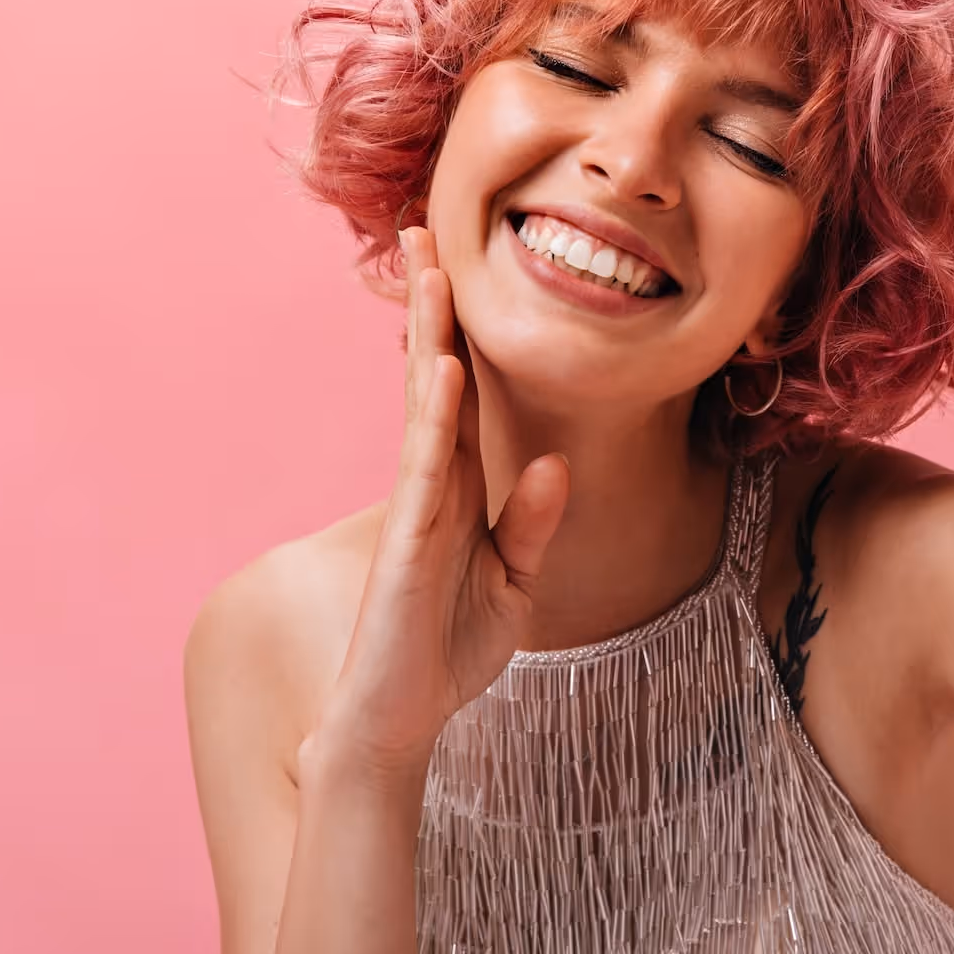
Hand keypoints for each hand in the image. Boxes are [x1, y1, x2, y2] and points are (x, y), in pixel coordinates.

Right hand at [315, 226, 569, 778]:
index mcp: (460, 490)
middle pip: (433, 378)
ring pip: (423, 405)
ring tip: (427, 271)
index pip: (464, 395)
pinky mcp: (407, 541)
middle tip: (422, 232)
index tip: (461, 268)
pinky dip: (433, 415)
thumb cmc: (448, 653)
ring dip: (426, 336)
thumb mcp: (514, 583)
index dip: (464, 332)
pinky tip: (439, 368)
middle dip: (431, 307)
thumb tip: (555, 463)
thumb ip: (533, 523)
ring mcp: (416, 507)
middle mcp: (433, 484)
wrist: (399, 720)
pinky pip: (423, 466)